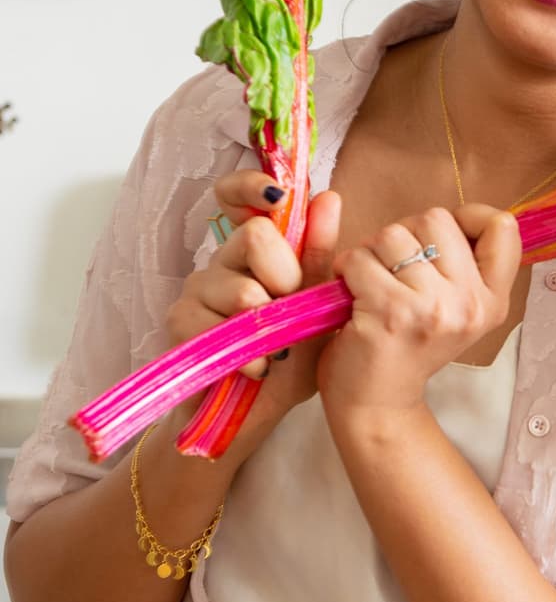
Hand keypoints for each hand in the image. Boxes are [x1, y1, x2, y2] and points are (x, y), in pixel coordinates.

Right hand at [168, 171, 341, 419]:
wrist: (257, 416)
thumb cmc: (292, 360)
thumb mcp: (316, 308)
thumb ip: (319, 256)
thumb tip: (328, 196)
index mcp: (257, 251)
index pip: (237, 195)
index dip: (250, 185)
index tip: (276, 195)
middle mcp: (223, 261)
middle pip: (253, 236)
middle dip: (284, 275)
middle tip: (290, 309)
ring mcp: (197, 290)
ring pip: (239, 288)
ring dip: (267, 325)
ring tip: (277, 350)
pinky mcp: (180, 325)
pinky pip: (218, 327)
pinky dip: (248, 353)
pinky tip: (257, 368)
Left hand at [317, 204, 520, 423]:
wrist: (377, 404)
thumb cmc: (408, 345)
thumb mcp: (457, 308)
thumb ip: (465, 262)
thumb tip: (460, 214)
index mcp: (493, 300)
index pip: (502, 226)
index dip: (466, 218)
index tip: (437, 241)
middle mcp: (471, 304)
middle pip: (437, 219)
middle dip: (405, 234)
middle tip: (394, 270)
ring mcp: (433, 309)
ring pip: (393, 234)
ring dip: (371, 252)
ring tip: (371, 284)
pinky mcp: (390, 312)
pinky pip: (360, 258)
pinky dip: (346, 269)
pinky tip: (351, 295)